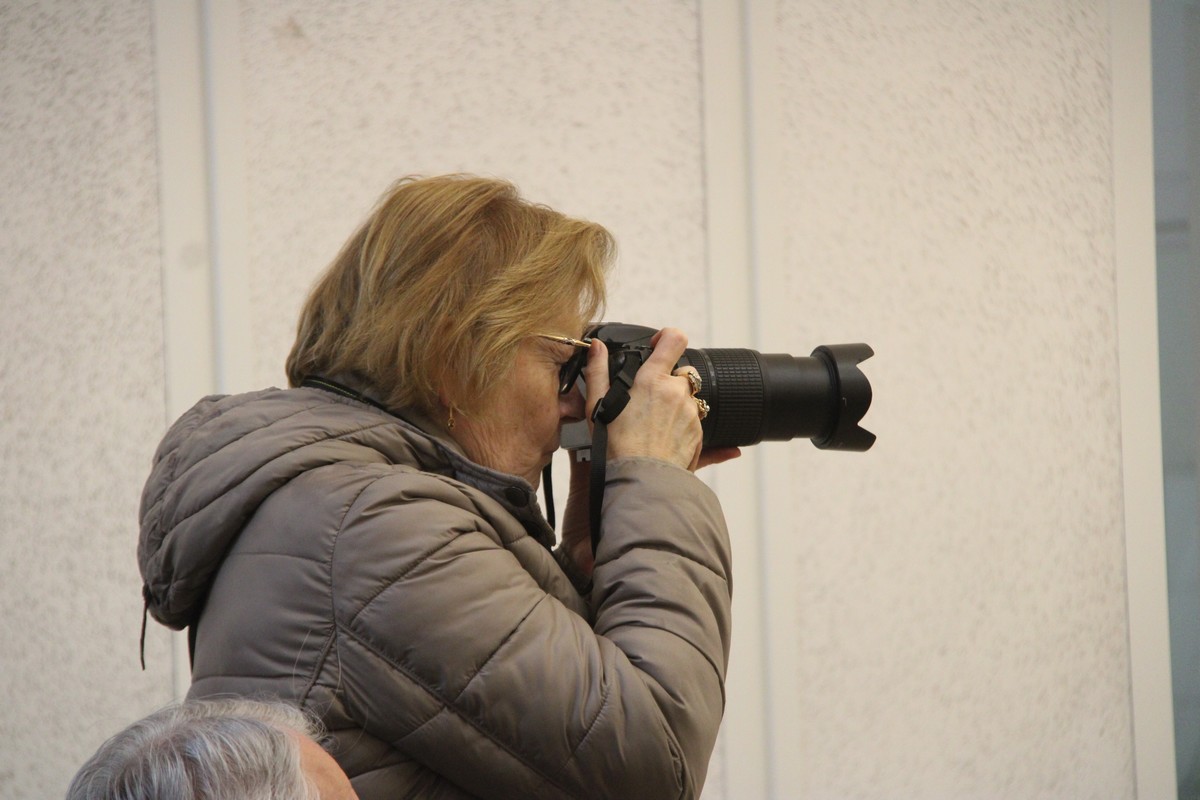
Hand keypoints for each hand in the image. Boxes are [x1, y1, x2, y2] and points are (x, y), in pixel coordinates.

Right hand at [584, 328, 737, 471]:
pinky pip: (694, 421)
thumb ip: (597, 370)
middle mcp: (677, 392)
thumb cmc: (617, 447)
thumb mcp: (597, 405)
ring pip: (688, 398)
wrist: (640, 480)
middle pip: (681, 373)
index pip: (674, 339)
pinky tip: (663, 438)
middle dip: (667, 381)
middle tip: (647, 400)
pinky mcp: (700, 433)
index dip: (667, 338)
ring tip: (654, 425)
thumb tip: (597, 347)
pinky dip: (681, 425)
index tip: (658, 346)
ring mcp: (691, 413)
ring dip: (676, 405)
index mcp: (653, 380)